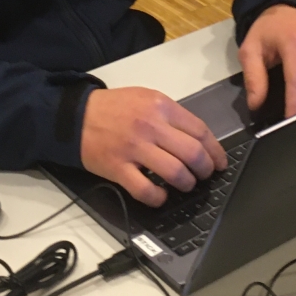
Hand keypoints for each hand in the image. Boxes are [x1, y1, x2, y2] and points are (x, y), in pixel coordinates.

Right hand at [80, 87, 227, 206]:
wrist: (76, 116)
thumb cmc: (114, 107)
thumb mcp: (146, 98)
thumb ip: (170, 115)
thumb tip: (197, 140)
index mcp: (161, 106)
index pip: (200, 131)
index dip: (215, 151)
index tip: (220, 162)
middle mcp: (151, 126)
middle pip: (193, 154)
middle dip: (205, 170)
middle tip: (204, 176)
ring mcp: (134, 148)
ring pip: (175, 174)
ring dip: (186, 184)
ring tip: (185, 185)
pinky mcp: (118, 168)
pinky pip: (146, 191)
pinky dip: (159, 198)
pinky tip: (160, 195)